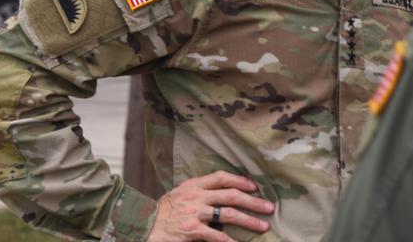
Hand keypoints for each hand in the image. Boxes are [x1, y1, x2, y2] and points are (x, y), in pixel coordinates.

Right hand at [146, 170, 274, 241]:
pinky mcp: (192, 230)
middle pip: (232, 195)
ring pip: (229, 214)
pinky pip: (217, 236)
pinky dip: (231, 241)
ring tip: (263, 225)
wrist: (142, 225)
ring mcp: (195, 213)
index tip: (255, 187)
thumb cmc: (163, 211)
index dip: (241, 180)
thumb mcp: (180, 193)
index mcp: (194, 184)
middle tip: (269, 207)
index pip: (222, 177)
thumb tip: (222, 191)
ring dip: (249, 220)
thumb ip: (199, 190)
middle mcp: (196, 196)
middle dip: (253, 201)